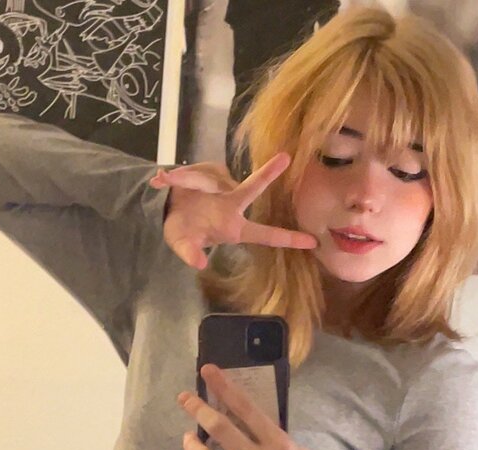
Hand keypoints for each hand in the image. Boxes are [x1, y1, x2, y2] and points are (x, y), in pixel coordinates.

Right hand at [150, 153, 317, 269]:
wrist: (164, 209)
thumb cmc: (181, 231)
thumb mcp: (181, 245)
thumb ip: (189, 254)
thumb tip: (198, 264)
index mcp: (234, 227)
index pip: (266, 235)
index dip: (289, 239)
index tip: (313, 243)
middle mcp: (234, 205)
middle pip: (253, 188)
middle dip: (268, 173)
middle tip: (285, 158)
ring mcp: (224, 186)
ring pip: (209, 178)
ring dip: (188, 181)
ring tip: (168, 185)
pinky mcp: (210, 171)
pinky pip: (195, 171)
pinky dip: (178, 177)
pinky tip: (164, 181)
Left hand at [173, 365, 347, 449]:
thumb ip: (274, 439)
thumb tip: (247, 421)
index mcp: (280, 446)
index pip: (245, 408)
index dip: (222, 386)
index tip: (207, 371)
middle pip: (218, 427)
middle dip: (196, 408)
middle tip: (184, 399)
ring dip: (191, 442)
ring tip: (188, 437)